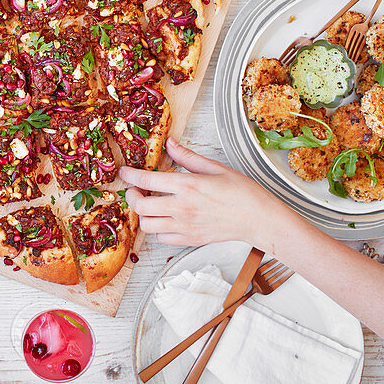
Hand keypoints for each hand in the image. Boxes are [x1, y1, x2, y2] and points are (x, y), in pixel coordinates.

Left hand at [119, 139, 294, 249]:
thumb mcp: (214, 167)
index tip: (125, 173)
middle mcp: (183, 208)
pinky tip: (165, 219)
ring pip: (147, 226)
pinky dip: (158, 229)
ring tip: (150, 206)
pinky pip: (162, 238)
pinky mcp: (190, 239)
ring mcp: (186, 226)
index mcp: (187, 186)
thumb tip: (170, 144)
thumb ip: (187, 157)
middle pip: (140, 207)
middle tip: (135, 191)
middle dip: (131, 197)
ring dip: (144, 215)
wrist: (259, 219)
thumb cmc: (242, 192)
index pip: (146, 181)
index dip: (130, 176)